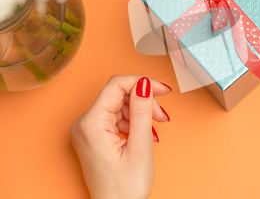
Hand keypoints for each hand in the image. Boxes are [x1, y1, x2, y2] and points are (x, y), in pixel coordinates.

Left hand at [71, 75, 171, 198]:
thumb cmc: (124, 189)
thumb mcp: (140, 147)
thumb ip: (142, 111)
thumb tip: (143, 84)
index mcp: (91, 124)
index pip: (116, 85)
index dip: (142, 83)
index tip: (162, 89)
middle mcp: (85, 124)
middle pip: (119, 95)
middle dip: (144, 101)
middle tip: (162, 115)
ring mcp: (88, 130)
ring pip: (120, 105)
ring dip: (141, 112)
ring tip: (156, 126)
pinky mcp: (95, 136)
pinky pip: (117, 117)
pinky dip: (135, 121)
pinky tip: (146, 133)